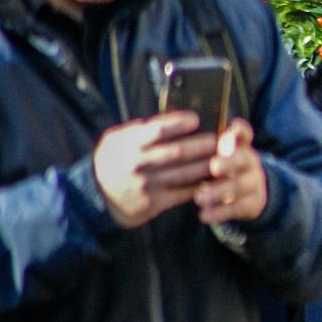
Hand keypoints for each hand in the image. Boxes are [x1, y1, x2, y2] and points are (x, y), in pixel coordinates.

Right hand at [92, 111, 219, 228]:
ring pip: (185, 174)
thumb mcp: (118, 138)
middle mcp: (136, 165)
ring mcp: (146, 186)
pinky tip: (214, 177)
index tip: (196, 119)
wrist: (96, 194)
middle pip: (177, 153)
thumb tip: (176, 117)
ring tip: (225, 156)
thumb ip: (142, 128)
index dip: (178, 123)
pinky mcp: (154, 204)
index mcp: (128, 144)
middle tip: (220, 138)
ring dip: (208, 164)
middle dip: (202, 145)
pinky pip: (184, 193)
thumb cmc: (115, 158)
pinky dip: (201, 185)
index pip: (157, 130)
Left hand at [194, 118, 268, 224]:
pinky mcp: (253, 202)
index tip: (230, 130)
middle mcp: (249, 160)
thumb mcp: (212, 152)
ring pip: (241, 185)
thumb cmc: (218, 165)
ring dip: (220, 191)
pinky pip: (239, 208)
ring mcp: (253, 181)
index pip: (243, 133)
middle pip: (243, 158)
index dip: (239, 131)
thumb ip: (196, 143)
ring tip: (200, 197)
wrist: (247, 191)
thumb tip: (164, 130)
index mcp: (238, 145)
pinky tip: (204, 215)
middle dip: (229, 162)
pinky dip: (220, 212)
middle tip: (214, 166)